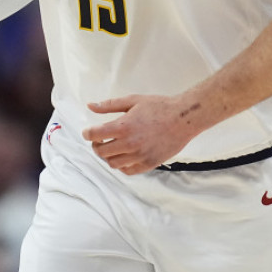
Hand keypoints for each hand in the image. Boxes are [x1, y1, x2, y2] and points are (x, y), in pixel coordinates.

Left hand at [82, 95, 197, 174]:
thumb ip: (110, 105)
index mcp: (123, 126)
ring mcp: (139, 155)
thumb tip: (90, 106)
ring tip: (113, 147)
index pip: (95, 135)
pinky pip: (128, 171)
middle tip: (99, 140)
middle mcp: (129, 143)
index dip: (87, 134)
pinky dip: (122, 165)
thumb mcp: (133, 100)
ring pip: (113, 163)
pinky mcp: (149, 163)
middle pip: (101, 152)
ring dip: (108, 156)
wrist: (183, 118)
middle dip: (96, 146)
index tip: (88, 132)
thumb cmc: (159, 107)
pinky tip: (124, 156)